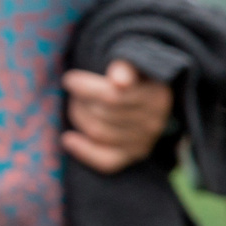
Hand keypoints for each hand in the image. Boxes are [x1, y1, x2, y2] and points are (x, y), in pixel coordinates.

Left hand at [62, 57, 171, 172]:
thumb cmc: (126, 75)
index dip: (85, 88)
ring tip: (78, 106)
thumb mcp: (129, 64)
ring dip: (79, 117)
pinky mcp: (133, 156)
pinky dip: (84, 151)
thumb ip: (125, 66)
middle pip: (101, 114)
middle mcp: (154, 121)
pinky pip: (106, 161)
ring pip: (98, 132)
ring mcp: (145, 141)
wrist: (141, 96)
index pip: (113, 96)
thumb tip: (120, 80)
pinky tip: (69, 139)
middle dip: (80, 100)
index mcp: (157, 95)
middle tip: (75, 91)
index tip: (70, 80)